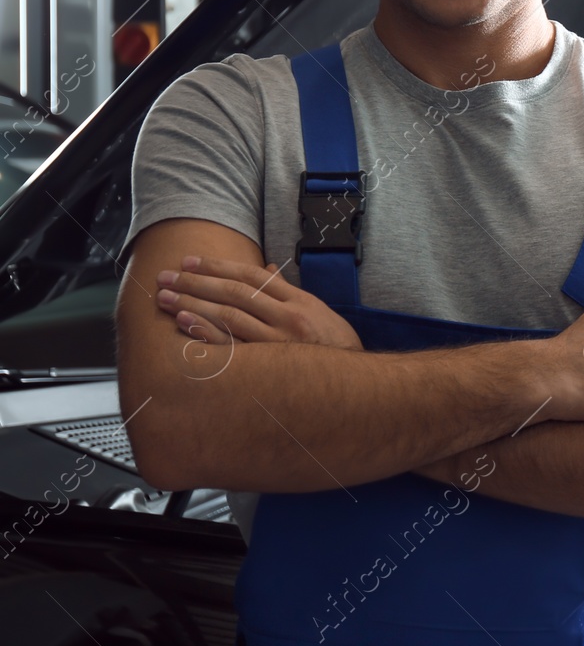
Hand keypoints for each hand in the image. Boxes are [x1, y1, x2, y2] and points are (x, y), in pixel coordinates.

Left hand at [154, 256, 363, 350]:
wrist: (357, 384)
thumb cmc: (335, 346)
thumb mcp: (316, 311)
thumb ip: (287, 291)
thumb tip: (267, 269)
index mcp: (298, 301)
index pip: (252, 276)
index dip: (218, 266)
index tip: (190, 261)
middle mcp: (288, 318)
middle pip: (234, 292)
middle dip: (196, 282)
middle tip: (165, 277)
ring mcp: (279, 343)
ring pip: (229, 316)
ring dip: (193, 304)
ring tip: (166, 297)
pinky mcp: (270, 367)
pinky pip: (232, 347)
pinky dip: (207, 333)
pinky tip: (186, 322)